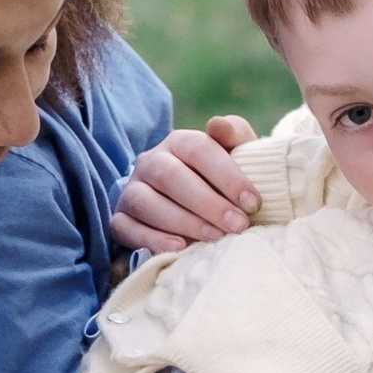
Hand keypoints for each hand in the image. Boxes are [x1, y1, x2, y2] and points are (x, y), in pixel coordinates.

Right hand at [110, 114, 257, 255]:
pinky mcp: (119, 219)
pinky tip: (179, 248)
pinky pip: (126, 227)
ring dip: (183, 222)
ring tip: (215, 239)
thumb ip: (236, 135)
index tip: (253, 203)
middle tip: (238, 225)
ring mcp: (131, 190)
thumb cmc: (221, 182)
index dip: (227, 176)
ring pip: (145, 201)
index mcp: (179, 142)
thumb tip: (218, 125)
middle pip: (170, 176)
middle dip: (207, 203)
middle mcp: (150, 162)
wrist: (195, 210)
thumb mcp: (236, 156)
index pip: (198, 149)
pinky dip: (152, 239)